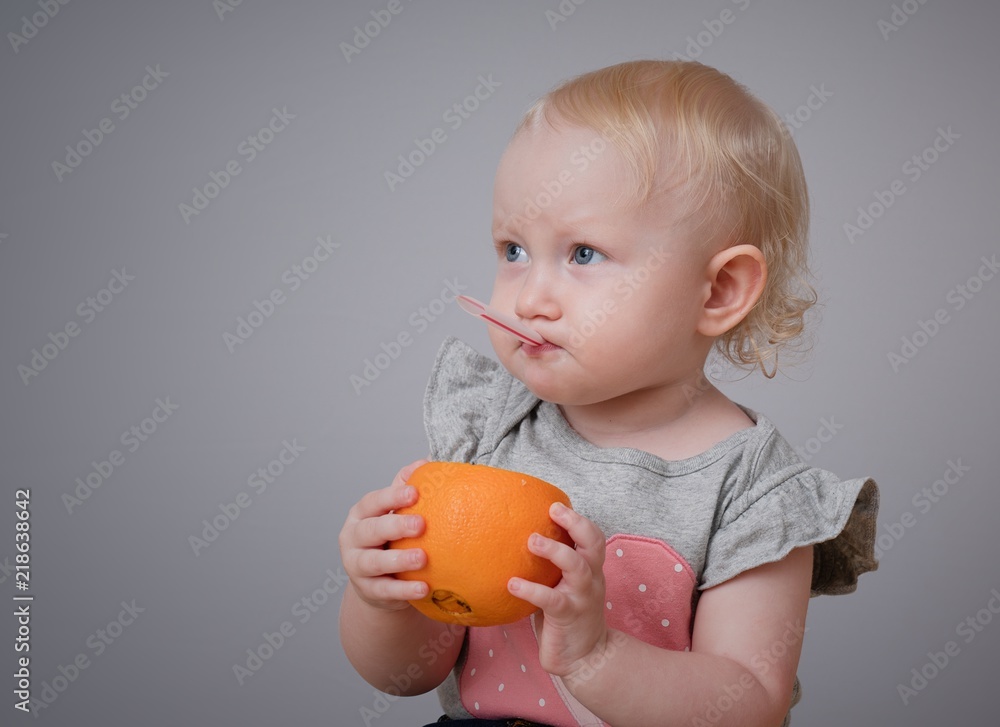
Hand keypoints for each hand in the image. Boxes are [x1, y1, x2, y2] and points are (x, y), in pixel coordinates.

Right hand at [338, 459, 429, 611]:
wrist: (378, 579)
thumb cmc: (390, 536)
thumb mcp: (394, 511)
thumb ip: (405, 487)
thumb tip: (425, 461)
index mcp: (362, 514)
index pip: (373, 502)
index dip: (392, 497)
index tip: (415, 493)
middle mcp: (353, 538)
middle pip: (370, 530)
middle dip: (395, 526)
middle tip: (421, 525)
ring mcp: (356, 566)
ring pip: (373, 562)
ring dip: (398, 560)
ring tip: (423, 559)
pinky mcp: (367, 590)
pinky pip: (385, 591)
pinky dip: (404, 590)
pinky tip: (425, 588)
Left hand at [507, 502, 608, 678]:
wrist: (586, 658)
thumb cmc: (568, 616)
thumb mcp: (563, 586)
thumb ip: (550, 567)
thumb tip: (513, 542)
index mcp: (590, 569)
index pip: (593, 537)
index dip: (579, 520)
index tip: (556, 504)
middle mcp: (591, 579)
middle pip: (594, 543)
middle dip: (576, 523)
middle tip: (553, 510)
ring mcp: (582, 597)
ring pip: (577, 567)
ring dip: (556, 551)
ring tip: (532, 541)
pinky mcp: (568, 616)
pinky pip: (551, 599)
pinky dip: (531, 590)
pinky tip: (512, 584)